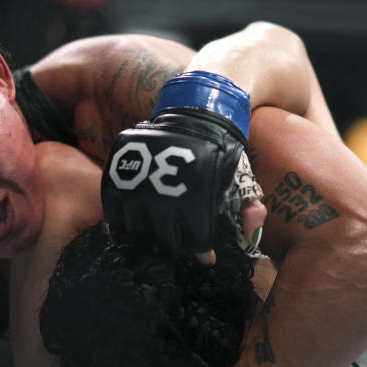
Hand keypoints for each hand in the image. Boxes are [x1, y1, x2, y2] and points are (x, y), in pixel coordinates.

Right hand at [102, 71, 252, 264]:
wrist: (196, 110)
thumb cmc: (221, 149)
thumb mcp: (240, 176)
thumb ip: (250, 206)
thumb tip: (253, 232)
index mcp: (197, 192)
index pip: (196, 241)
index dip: (202, 253)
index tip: (205, 256)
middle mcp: (164, 187)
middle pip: (165, 239)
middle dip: (175, 246)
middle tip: (180, 244)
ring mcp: (137, 179)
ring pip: (137, 229)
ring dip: (148, 236)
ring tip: (159, 234)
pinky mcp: (117, 170)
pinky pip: (113, 211)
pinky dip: (122, 223)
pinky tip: (136, 224)